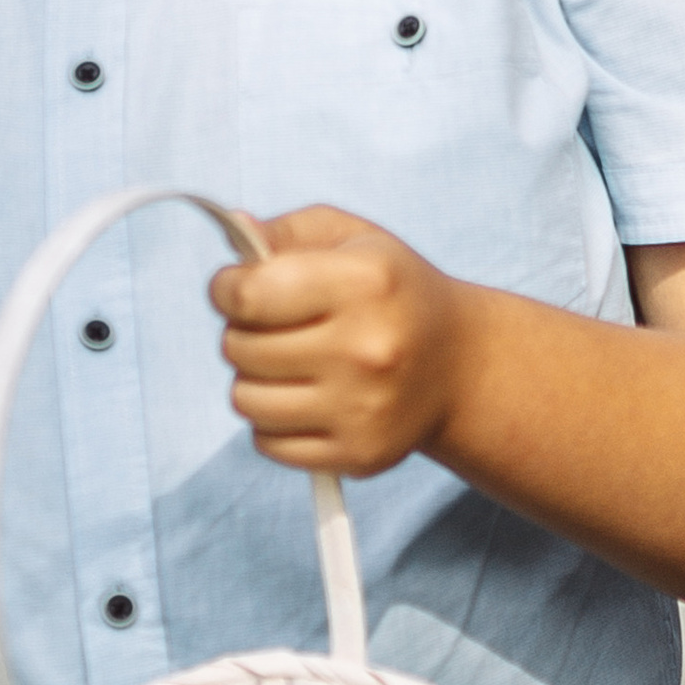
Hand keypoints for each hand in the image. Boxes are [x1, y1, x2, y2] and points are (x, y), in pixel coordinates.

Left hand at [210, 206, 469, 477]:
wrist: (458, 365)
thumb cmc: (392, 291)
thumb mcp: (352, 238)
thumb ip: (286, 232)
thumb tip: (236, 230)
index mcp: (365, 282)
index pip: (250, 295)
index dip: (226, 289)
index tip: (232, 287)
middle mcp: (367, 348)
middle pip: (241, 348)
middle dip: (240, 332)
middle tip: (269, 326)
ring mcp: (364, 408)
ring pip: (246, 400)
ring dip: (251, 379)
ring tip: (284, 362)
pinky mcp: (359, 453)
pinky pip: (267, 443)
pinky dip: (272, 421)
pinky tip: (304, 398)